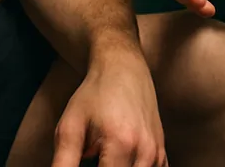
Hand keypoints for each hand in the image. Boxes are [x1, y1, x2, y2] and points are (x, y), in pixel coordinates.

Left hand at [51, 49, 166, 166]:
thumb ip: (63, 163)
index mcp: (121, 144)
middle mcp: (145, 151)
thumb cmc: (95, 94)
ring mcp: (157, 153)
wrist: (123, 67)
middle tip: (91, 156)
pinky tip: (119, 161)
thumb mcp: (70, 127)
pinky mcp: (162, 154)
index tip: (84, 160)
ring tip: (103, 157)